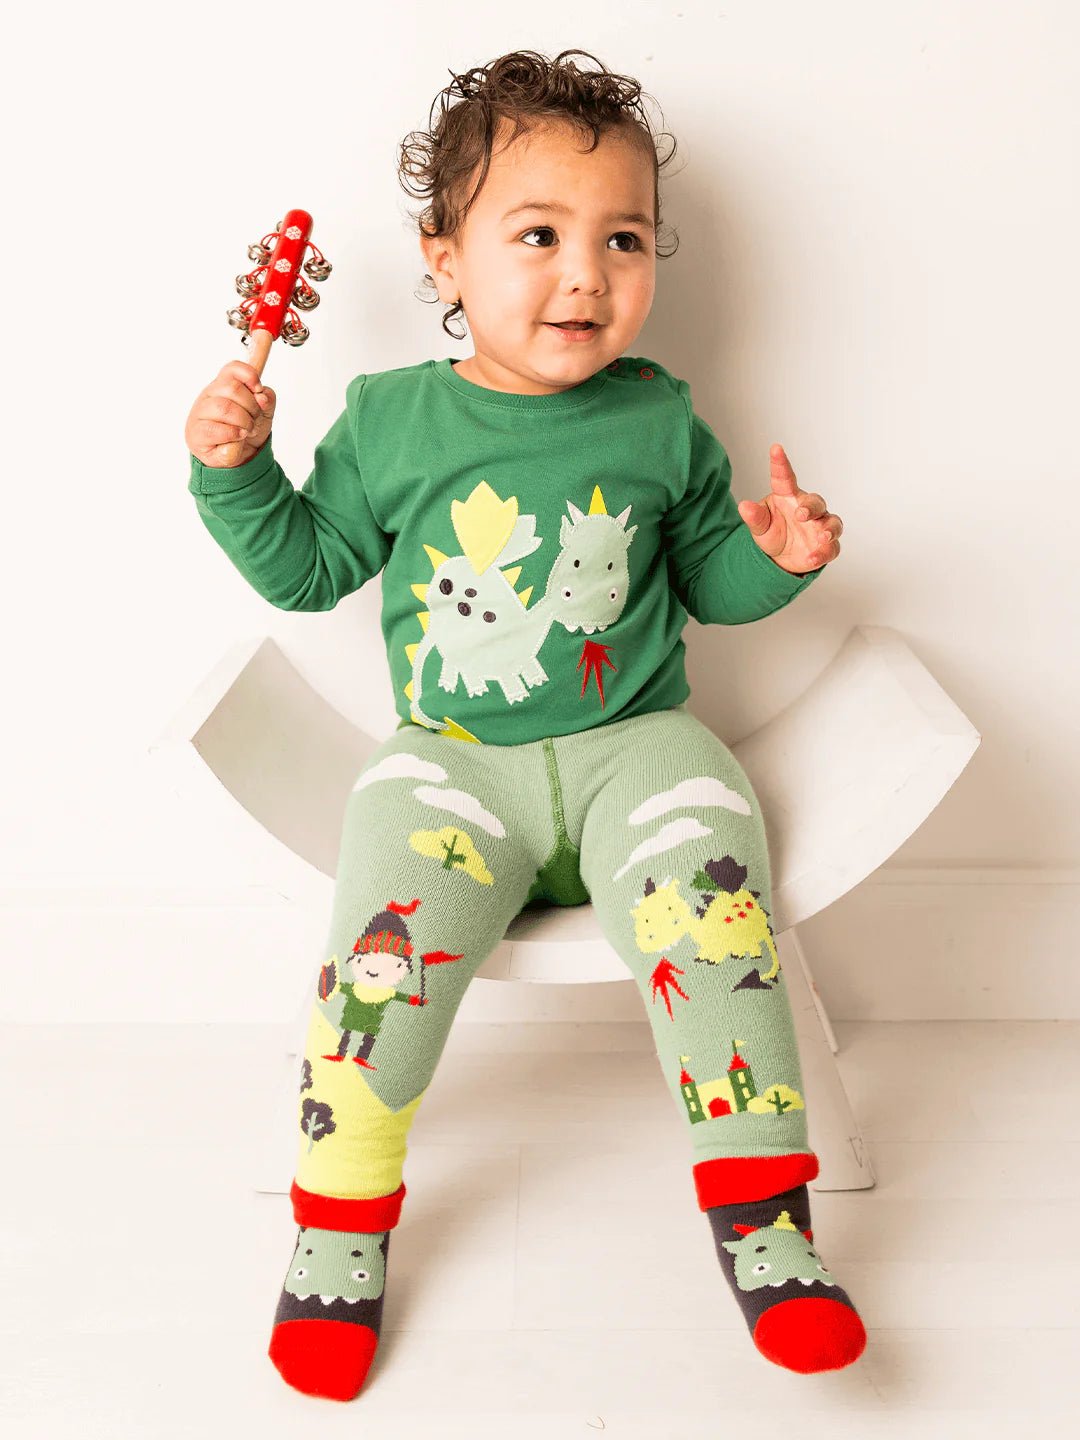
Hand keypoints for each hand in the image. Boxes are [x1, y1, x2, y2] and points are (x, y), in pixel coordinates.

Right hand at [184, 359, 276, 467]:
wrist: (237, 458)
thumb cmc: (246, 430)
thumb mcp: (263, 414)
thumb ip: (267, 401)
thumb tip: (262, 396)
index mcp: (224, 385)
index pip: (232, 369)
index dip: (249, 375)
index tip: (258, 389)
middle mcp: (209, 395)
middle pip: (232, 387)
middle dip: (251, 406)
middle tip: (254, 419)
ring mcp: (200, 413)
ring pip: (224, 407)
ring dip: (243, 421)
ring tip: (247, 430)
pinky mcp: (196, 434)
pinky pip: (216, 429)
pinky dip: (233, 434)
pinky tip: (239, 436)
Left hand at [737, 444, 843, 573]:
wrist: (781, 560)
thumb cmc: (773, 533)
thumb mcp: (760, 527)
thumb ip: (754, 517)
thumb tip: (743, 506)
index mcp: (788, 497)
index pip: (785, 478)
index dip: (780, 463)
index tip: (775, 448)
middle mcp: (807, 509)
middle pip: (816, 502)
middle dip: (811, 508)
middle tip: (801, 514)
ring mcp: (820, 527)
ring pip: (833, 523)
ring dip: (829, 529)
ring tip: (821, 536)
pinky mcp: (826, 546)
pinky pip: (831, 548)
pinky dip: (823, 553)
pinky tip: (812, 558)